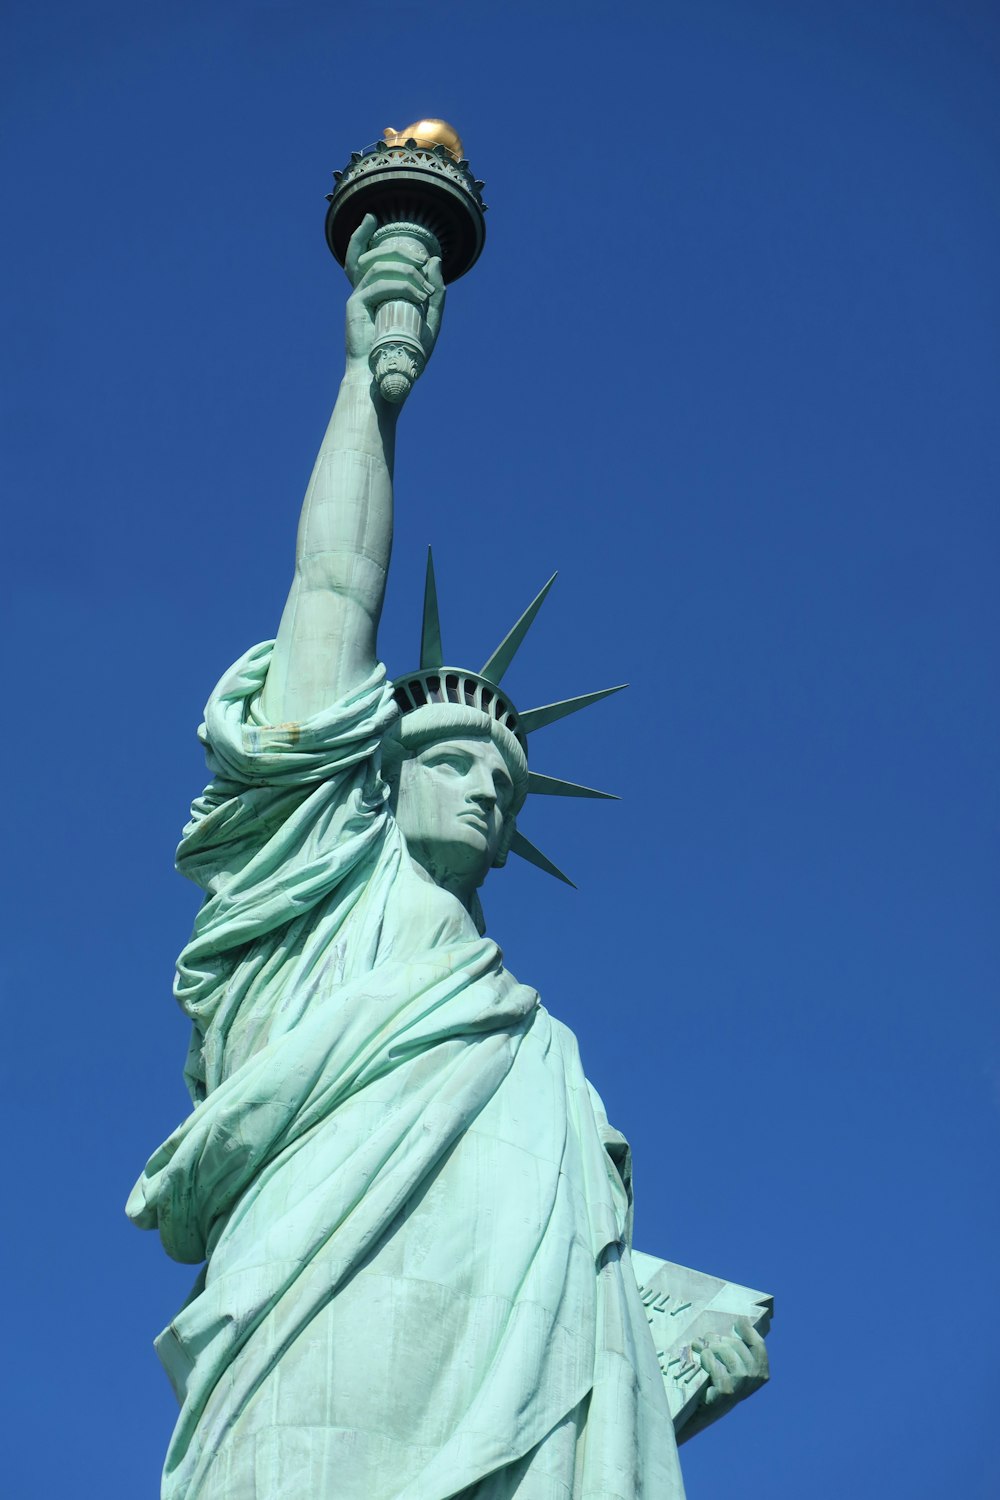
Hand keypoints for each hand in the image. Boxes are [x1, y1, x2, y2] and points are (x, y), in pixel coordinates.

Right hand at [343, 213, 445, 369]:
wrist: (385, 378)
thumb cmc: (405, 355)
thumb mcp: (428, 321)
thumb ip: (434, 293)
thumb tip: (435, 260)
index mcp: (373, 293)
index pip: (363, 258)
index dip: (361, 236)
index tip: (377, 223)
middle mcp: (362, 292)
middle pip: (369, 255)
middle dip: (397, 251)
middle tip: (423, 263)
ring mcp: (357, 298)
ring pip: (379, 267)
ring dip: (407, 273)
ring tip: (426, 291)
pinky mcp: (356, 306)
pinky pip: (379, 284)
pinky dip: (402, 286)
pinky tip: (419, 297)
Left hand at [692, 1318, 768, 1412]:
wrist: (701, 1411)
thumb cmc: (716, 1383)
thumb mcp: (731, 1365)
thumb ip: (738, 1348)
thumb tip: (741, 1321)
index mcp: (761, 1372)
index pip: (758, 1345)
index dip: (748, 1331)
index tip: (737, 1321)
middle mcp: (755, 1380)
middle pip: (737, 1345)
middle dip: (718, 1338)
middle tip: (705, 1337)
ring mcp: (742, 1387)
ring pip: (727, 1353)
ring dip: (710, 1346)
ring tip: (697, 1345)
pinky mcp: (727, 1393)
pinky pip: (717, 1368)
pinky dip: (708, 1360)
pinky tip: (701, 1358)